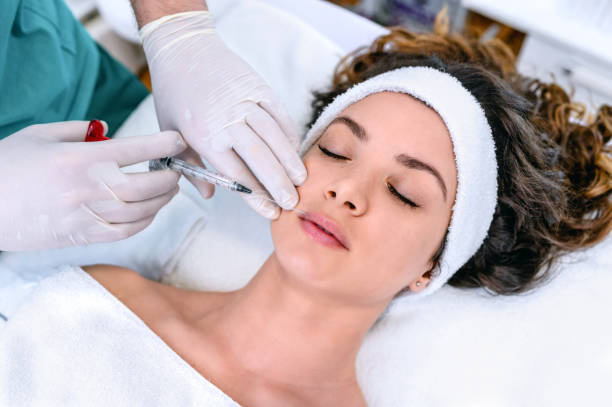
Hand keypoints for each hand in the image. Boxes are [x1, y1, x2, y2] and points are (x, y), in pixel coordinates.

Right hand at [0, 121, 186, 250]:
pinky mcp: (81, 237)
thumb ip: (78, 130)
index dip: (163, 144)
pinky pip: (124, 232)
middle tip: (176, 170)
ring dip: (161, 201)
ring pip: (140, 212)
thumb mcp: (40, 135)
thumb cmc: (7, 165)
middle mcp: (87, 189)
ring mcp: (85, 216)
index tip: (179, 140)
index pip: (134, 150)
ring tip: (168, 190)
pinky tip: (150, 212)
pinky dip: (144, 222)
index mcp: (78, 159)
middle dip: (169, 178)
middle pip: (145, 186)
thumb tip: (108, 129)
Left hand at [140, 11, 306, 218]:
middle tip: (292, 202)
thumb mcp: (170, 133)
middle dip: (278, 183)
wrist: (182, 46)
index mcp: (203, 135)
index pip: (235, 173)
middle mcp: (227, 119)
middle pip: (260, 158)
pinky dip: (289, 134)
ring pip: (274, 136)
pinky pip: (279, 114)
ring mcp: (245, 101)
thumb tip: (210, 196)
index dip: (255, 196)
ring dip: (290, 161)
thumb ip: (189, 166)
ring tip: (301, 180)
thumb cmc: (174, 94)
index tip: (270, 212)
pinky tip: (295, 151)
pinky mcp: (258, 86)